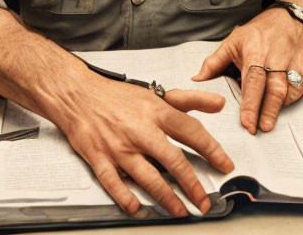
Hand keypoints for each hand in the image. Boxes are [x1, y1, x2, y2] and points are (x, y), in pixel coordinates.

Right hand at [50, 68, 233, 217]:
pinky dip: (125, 197)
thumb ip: (190, 100)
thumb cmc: (117, 97)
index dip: (211, 149)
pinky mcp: (99, 157)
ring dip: (166, 196)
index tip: (224, 165)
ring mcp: (119, 146)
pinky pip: (113, 182)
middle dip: (191, 184)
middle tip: (203, 201)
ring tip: (179, 210)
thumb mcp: (157, 94)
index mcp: (156, 112)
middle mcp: (140, 129)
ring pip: (146, 176)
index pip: (191, 131)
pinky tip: (137, 208)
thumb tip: (219, 103)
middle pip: (172, 159)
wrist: (78, 94)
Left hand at [192, 10, 302, 133]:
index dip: (250, 103)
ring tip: (274, 115)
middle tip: (263, 128)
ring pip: (293, 87)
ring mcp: (294, 60)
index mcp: (255, 51)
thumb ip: (214, 62)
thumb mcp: (233, 41)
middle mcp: (276, 56)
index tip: (247, 123)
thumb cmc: (257, 32)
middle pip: (275, 87)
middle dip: (270, 110)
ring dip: (286, 103)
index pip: (253, 80)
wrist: (285, 17)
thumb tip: (196, 80)